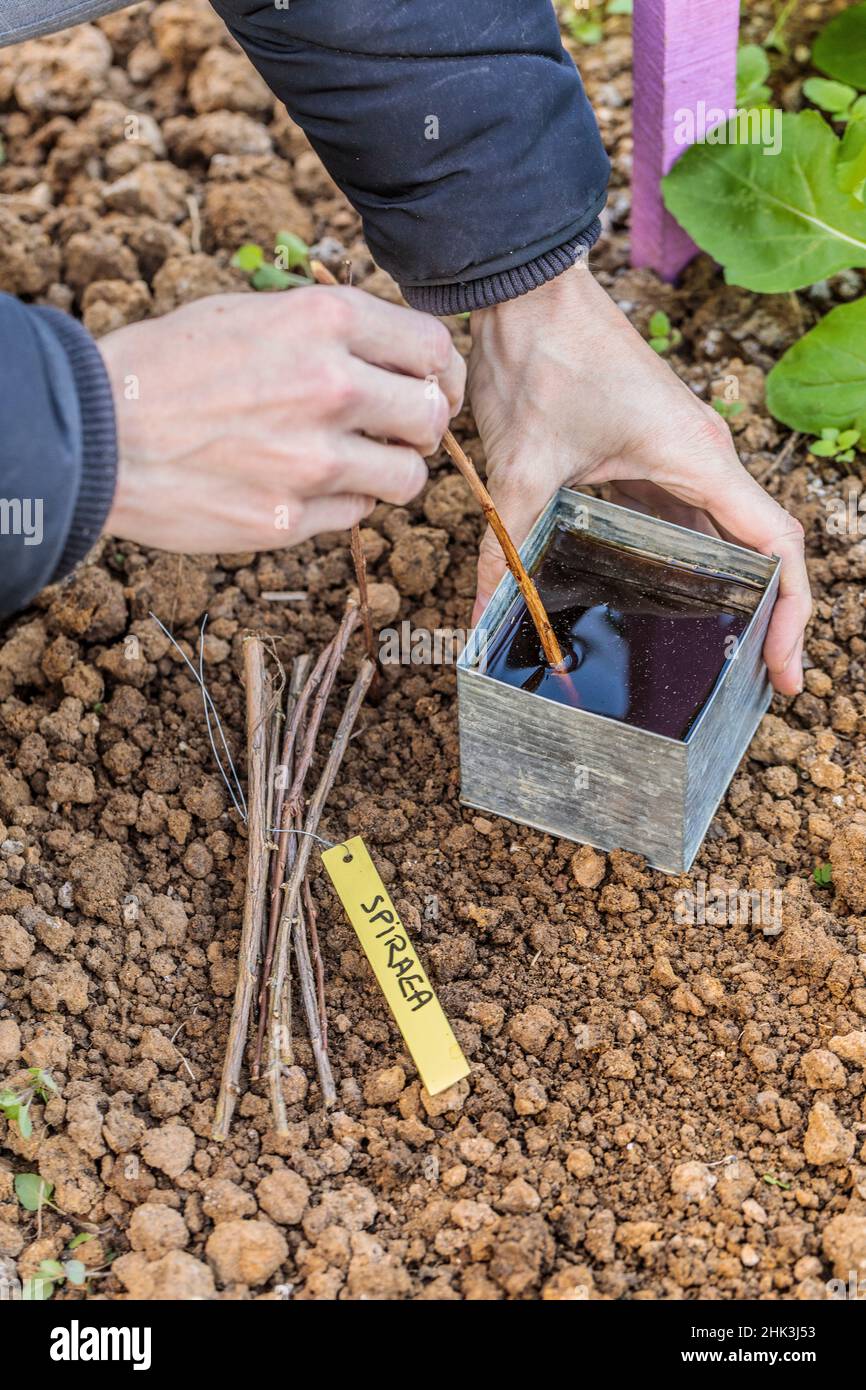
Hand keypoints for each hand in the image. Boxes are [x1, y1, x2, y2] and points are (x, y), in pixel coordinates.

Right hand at [101, 287, 464, 552]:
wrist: (96, 432)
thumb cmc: (166, 365)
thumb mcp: (248, 313)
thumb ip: (325, 331)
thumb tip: (389, 354)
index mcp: (323, 321)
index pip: (432, 347)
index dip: (440, 371)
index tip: (430, 385)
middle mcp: (332, 387)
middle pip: (431, 416)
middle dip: (423, 425)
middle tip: (399, 431)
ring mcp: (315, 459)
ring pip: (407, 477)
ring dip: (391, 471)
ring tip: (358, 464)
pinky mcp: (292, 517)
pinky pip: (356, 514)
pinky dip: (345, 504)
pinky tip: (308, 488)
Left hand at [468, 265, 809, 694]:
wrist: (526, 289)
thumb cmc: (542, 358)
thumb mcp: (523, 466)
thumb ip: (506, 546)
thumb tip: (483, 617)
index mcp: (698, 460)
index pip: (777, 547)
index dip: (791, 613)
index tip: (783, 671)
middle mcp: (702, 458)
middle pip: (760, 549)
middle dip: (767, 617)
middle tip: (753, 687)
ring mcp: (677, 454)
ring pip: (720, 536)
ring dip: (728, 592)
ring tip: (715, 658)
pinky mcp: (646, 452)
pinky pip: (678, 517)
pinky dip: (681, 563)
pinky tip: (657, 603)